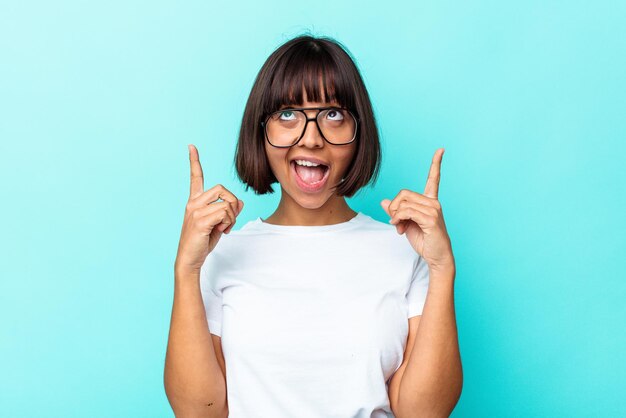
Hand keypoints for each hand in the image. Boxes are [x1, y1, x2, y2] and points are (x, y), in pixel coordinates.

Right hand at [174, 144, 243, 276]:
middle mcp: (193, 203)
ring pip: (225, 203)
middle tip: (229, 220)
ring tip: (223, 228)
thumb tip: (239, 201)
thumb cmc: (202, 241)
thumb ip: (228, 211)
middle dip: (232, 203)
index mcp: (194, 202)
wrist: (190, 259)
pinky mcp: (199, 220)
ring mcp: (195, 211)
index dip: (194, 161)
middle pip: (221, 188)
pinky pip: (224, 213)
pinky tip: (220, 232)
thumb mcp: (219, 224)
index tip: (191, 146)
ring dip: (231, 217)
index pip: (195, 177)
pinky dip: (228, 223)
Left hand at [381, 148, 454, 272]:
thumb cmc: (424, 240)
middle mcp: (433, 202)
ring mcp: (433, 210)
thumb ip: (397, 211)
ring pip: (403, 203)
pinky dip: (397, 219)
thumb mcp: (406, 223)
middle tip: (394, 220)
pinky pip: (406, 211)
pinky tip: (398, 228)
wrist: (436, 257)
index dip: (436, 164)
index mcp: (430, 201)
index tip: (441, 150)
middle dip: (393, 206)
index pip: (434, 179)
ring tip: (397, 227)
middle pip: (404, 193)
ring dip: (394, 216)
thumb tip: (384, 201)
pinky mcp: (431, 219)